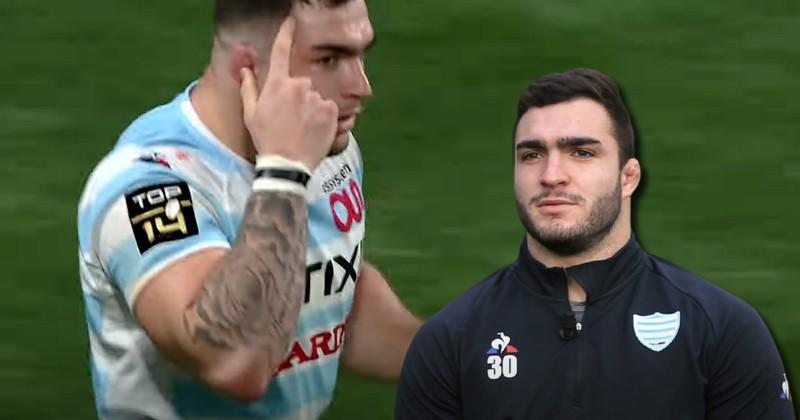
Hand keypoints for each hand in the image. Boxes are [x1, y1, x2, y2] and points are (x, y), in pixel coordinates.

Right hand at [240, 16, 338, 169]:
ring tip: (302, 129)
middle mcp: (299, 86)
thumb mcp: (251, 113)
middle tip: (289, 119)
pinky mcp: (332, 111)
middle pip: (301, 84)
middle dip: (297, 96)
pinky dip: (323, 118)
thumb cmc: (266, 139)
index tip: (291, 21)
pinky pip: (328, 108)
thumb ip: (249, 87)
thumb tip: (245, 69)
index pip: (281, 51)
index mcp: (277, 84)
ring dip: (310, 109)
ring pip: (315, 98)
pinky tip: (313, 131)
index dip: (286, 33)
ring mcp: (317, 98)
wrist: (287, 164)